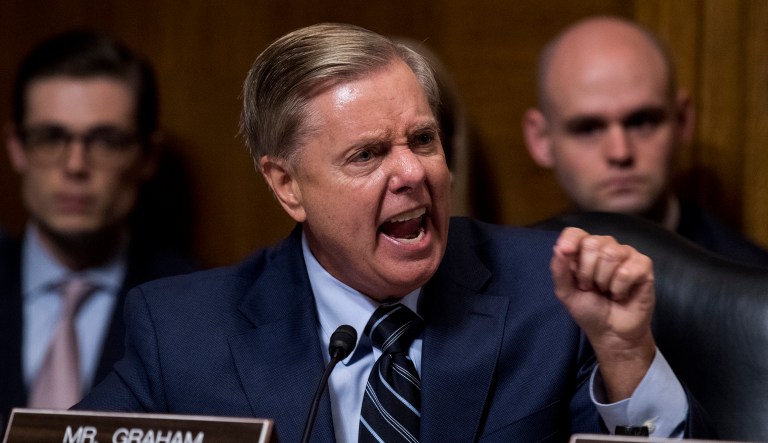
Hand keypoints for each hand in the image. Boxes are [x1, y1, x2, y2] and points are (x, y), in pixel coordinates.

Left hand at [551, 227, 655, 400]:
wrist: (611, 332)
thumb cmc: (589, 309)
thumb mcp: (566, 292)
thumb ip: (559, 270)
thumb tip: (559, 247)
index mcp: (584, 250)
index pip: (575, 232)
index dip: (570, 240)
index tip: (567, 253)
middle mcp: (606, 247)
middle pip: (592, 243)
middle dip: (586, 272)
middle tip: (591, 287)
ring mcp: (626, 254)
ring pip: (611, 254)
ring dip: (603, 281)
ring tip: (606, 291)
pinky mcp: (644, 266)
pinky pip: (627, 270)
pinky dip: (619, 288)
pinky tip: (620, 294)